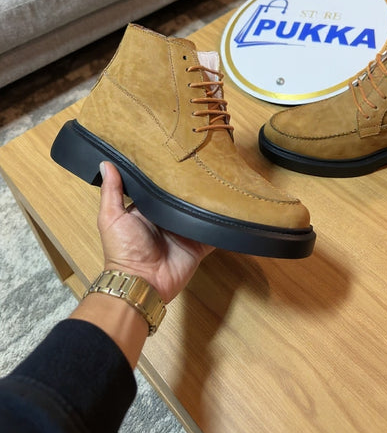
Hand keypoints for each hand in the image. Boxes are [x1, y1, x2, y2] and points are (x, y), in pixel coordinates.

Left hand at [97, 161, 213, 302]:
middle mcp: (167, 218)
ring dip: (209, 199)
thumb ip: (111, 192)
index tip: (176, 150)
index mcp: (148, 209)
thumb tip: (106, 163)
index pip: (159, 185)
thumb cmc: (123, 249)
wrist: (141, 282)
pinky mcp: (199, 243)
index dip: (166, 172)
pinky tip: (233, 204)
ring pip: (200, 210)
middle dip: (192, 183)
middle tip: (205, 157)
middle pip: (182, 196)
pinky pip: (213, 231)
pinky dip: (222, 221)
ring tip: (222, 176)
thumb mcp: (111, 218)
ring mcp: (185, 231)